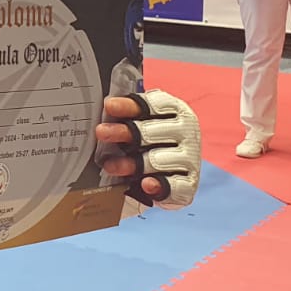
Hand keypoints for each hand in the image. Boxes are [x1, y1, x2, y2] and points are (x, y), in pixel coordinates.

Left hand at [95, 91, 200, 209]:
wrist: (170, 171)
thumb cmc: (148, 140)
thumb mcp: (140, 122)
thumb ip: (127, 115)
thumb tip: (104, 108)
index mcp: (175, 110)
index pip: (152, 105)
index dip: (129, 106)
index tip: (109, 106)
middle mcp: (186, 131)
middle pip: (149, 132)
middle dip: (124, 132)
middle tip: (101, 132)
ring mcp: (189, 158)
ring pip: (156, 160)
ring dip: (131, 163)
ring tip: (109, 166)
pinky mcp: (188, 183)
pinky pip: (174, 185)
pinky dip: (159, 184)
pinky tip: (146, 184)